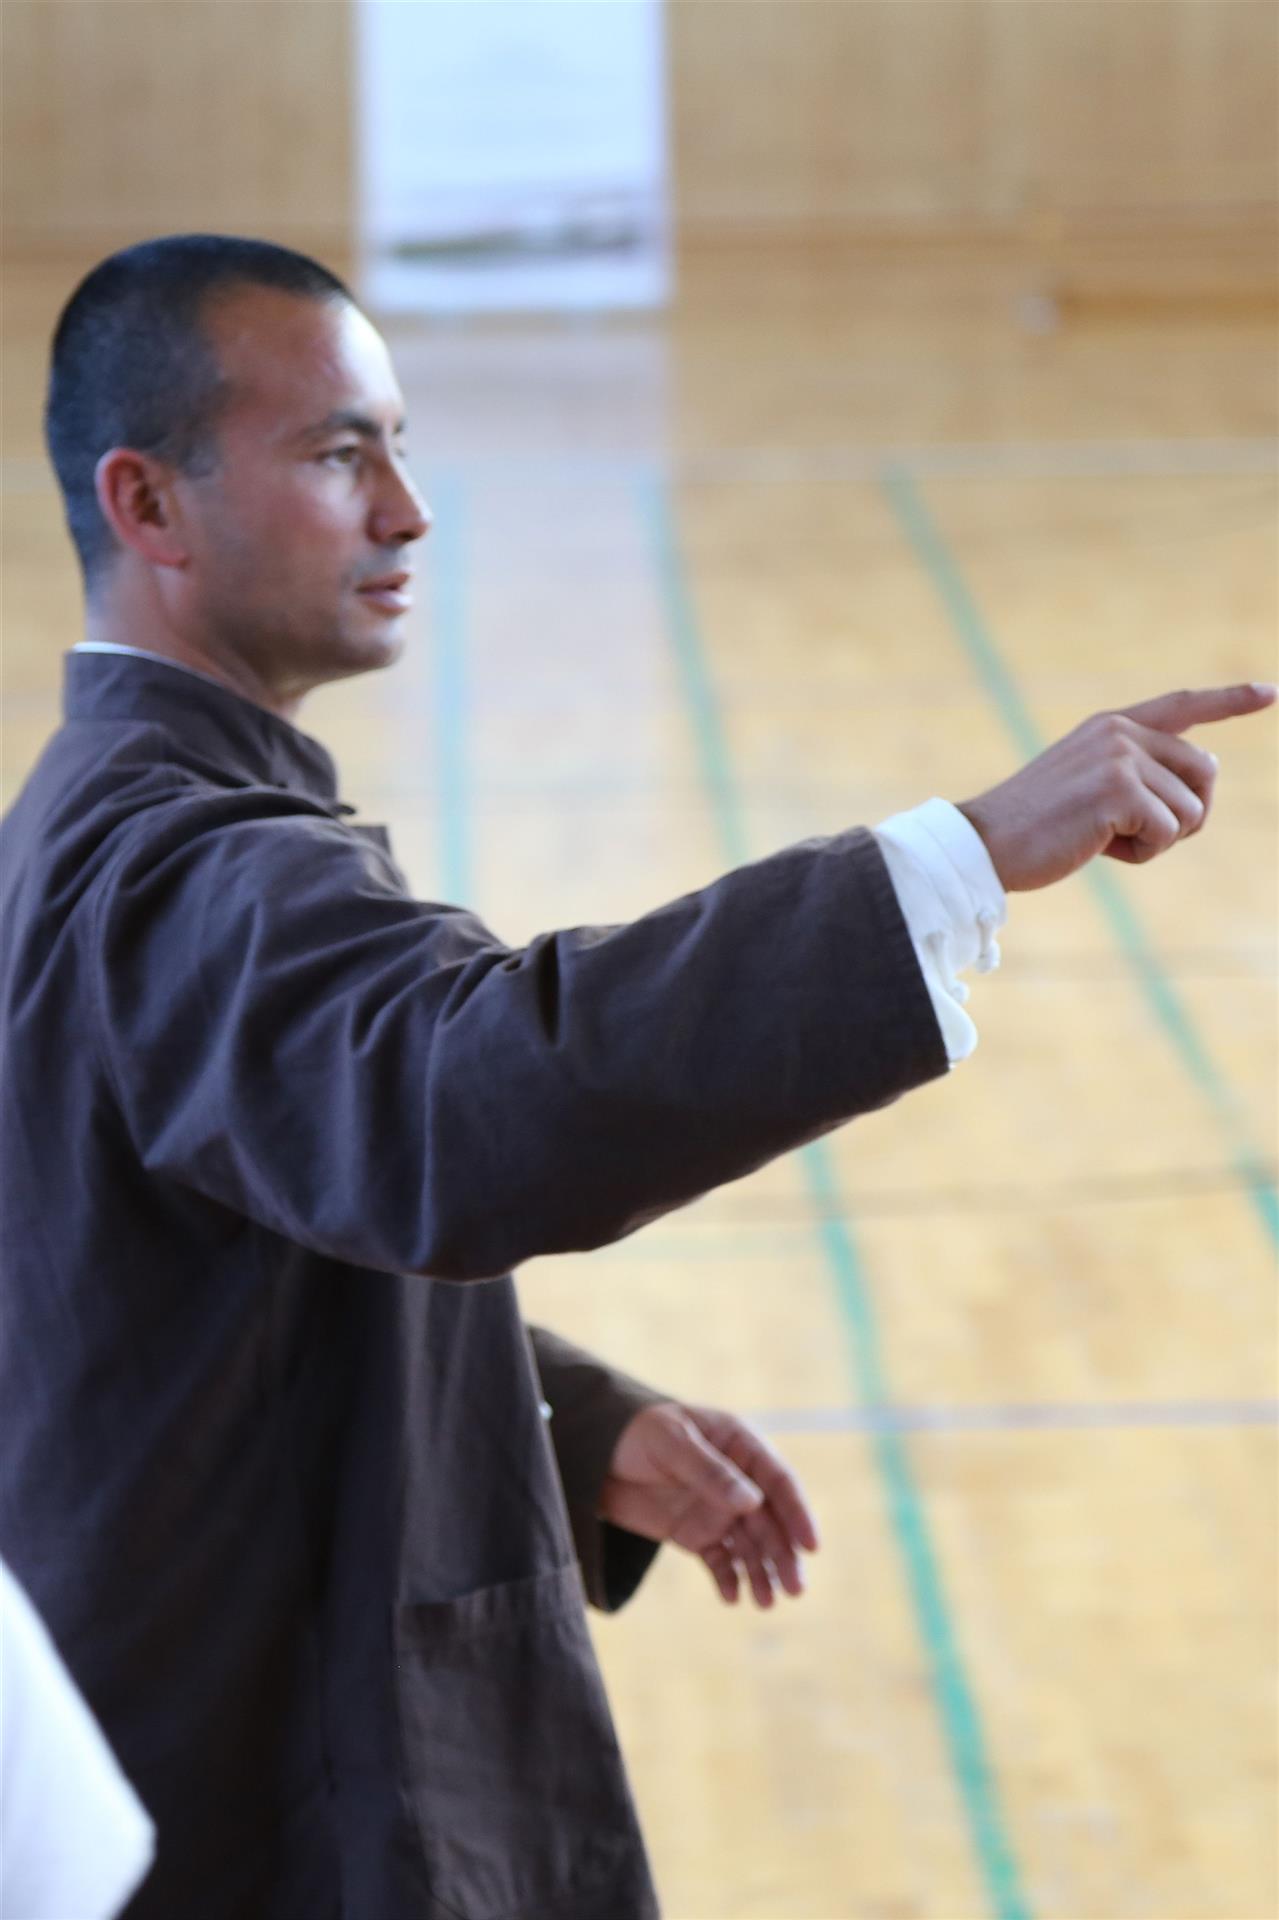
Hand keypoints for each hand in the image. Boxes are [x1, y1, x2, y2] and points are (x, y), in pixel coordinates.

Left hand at [600, 1402, 819, 1607]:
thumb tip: (752, 1502)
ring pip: (749, 1546)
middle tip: (794, 1590)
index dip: (797, 1512)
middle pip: (770, 1521)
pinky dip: (728, 1579)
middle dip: (784, 1555)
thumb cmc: (636, 1432)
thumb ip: (711, 1472)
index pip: (778, 1481)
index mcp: (739, 1445)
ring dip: (761, 1573)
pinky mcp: (696, 1534)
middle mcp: (737, 1481)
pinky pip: (720, 1561)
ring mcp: (717, 1509)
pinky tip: (732, 1598)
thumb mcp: (672, 1444)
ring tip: (765, 1603)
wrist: (594, 1454)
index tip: (810, 1545)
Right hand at [957, 682, 1276, 890]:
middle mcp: (1121, 732)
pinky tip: (1099, 847)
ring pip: (1192, 810)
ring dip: (1158, 840)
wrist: (986, 843)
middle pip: (1206, 774)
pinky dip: (1141, 853)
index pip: (1183, 705)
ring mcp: (1121, 757)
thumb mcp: (1091, 788)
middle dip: (1186, 815)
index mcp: (1112, 726)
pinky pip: (1168, 832)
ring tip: (1104, 838)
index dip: (1229, 700)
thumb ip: (1141, 775)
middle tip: (1135, 834)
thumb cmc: (1037, 828)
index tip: (1270, 692)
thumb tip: (1206, 777)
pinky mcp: (1120, 789)